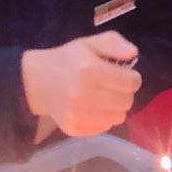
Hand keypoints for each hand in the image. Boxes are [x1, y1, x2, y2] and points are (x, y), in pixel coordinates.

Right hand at [21, 32, 142, 136]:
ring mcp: (78, 115)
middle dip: (124, 93)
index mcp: (89, 70)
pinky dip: (104, 118)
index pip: (130, 83)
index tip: (124, 75)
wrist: (38, 82)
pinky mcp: (76, 129)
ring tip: (102, 97)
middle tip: (112, 86)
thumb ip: (114, 43)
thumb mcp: (90, 43)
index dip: (132, 78)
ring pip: (119, 117)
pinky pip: (105, 127)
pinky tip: (93, 108)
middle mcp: (83, 94)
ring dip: (115, 107)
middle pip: (126, 102)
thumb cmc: (69, 60)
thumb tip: (133, 53)